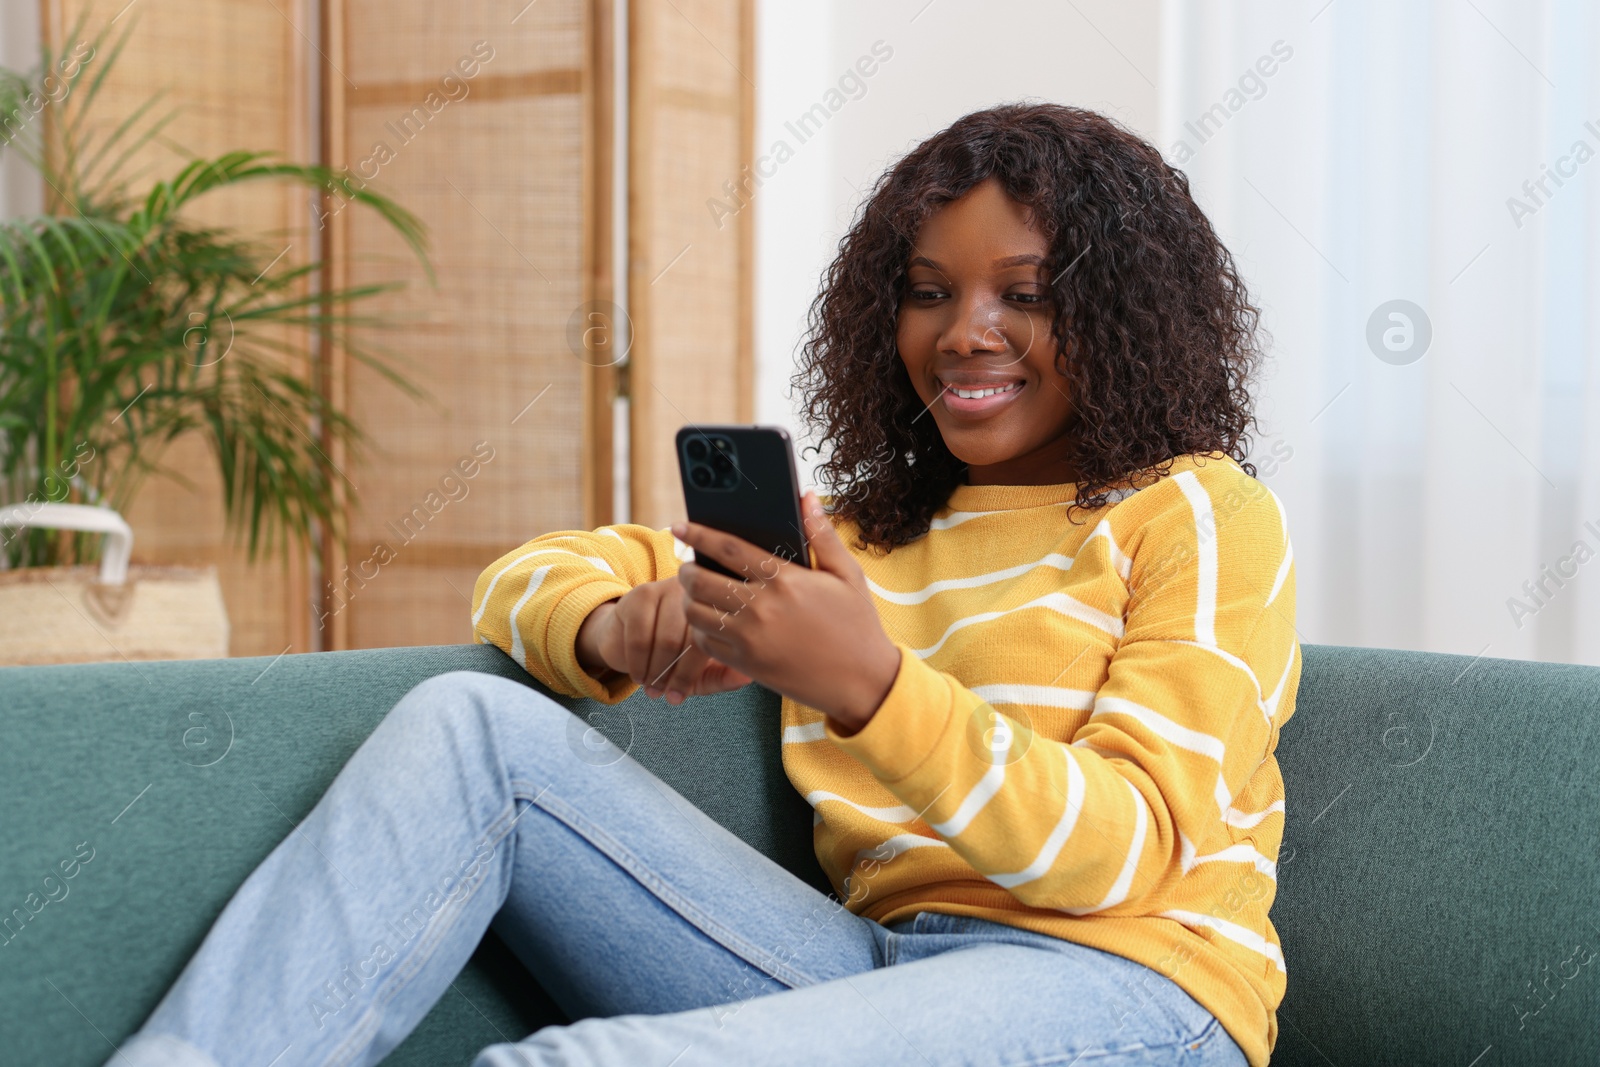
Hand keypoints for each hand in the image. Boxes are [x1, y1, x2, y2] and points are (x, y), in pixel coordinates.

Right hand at [575, 579, 752, 704]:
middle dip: (672, 674)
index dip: (691, 674)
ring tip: (650, 688)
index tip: (679, 695)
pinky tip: (638, 675)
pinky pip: (640, 635)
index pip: (713, 642)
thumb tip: (746, 677)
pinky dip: (637, 662)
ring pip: (665, 639)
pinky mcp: (642, 594)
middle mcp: (700, 595)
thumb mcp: (702, 671)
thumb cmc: (675, 656)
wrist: (633, 637)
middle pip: (689, 641)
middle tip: (661, 694)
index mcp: (721, 609)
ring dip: (654, 671)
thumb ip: (723, 676)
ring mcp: (671, 590)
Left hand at [672, 491, 901, 732]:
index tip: (681, 527)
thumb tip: (807, 498)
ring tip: (696, 593)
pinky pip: (704, 643)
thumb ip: (823, 534)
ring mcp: (750, 638)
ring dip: (688, 599)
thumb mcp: (847, 574)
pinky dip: (699, 630)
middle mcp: (761, 608)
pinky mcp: (746, 664)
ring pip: (695, 612)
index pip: (727, 548)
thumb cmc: (857, 626)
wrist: (863, 681)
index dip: (699, 534)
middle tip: (689, 565)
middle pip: (700, 580)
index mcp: (785, 580)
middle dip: (687, 569)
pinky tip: (709, 622)